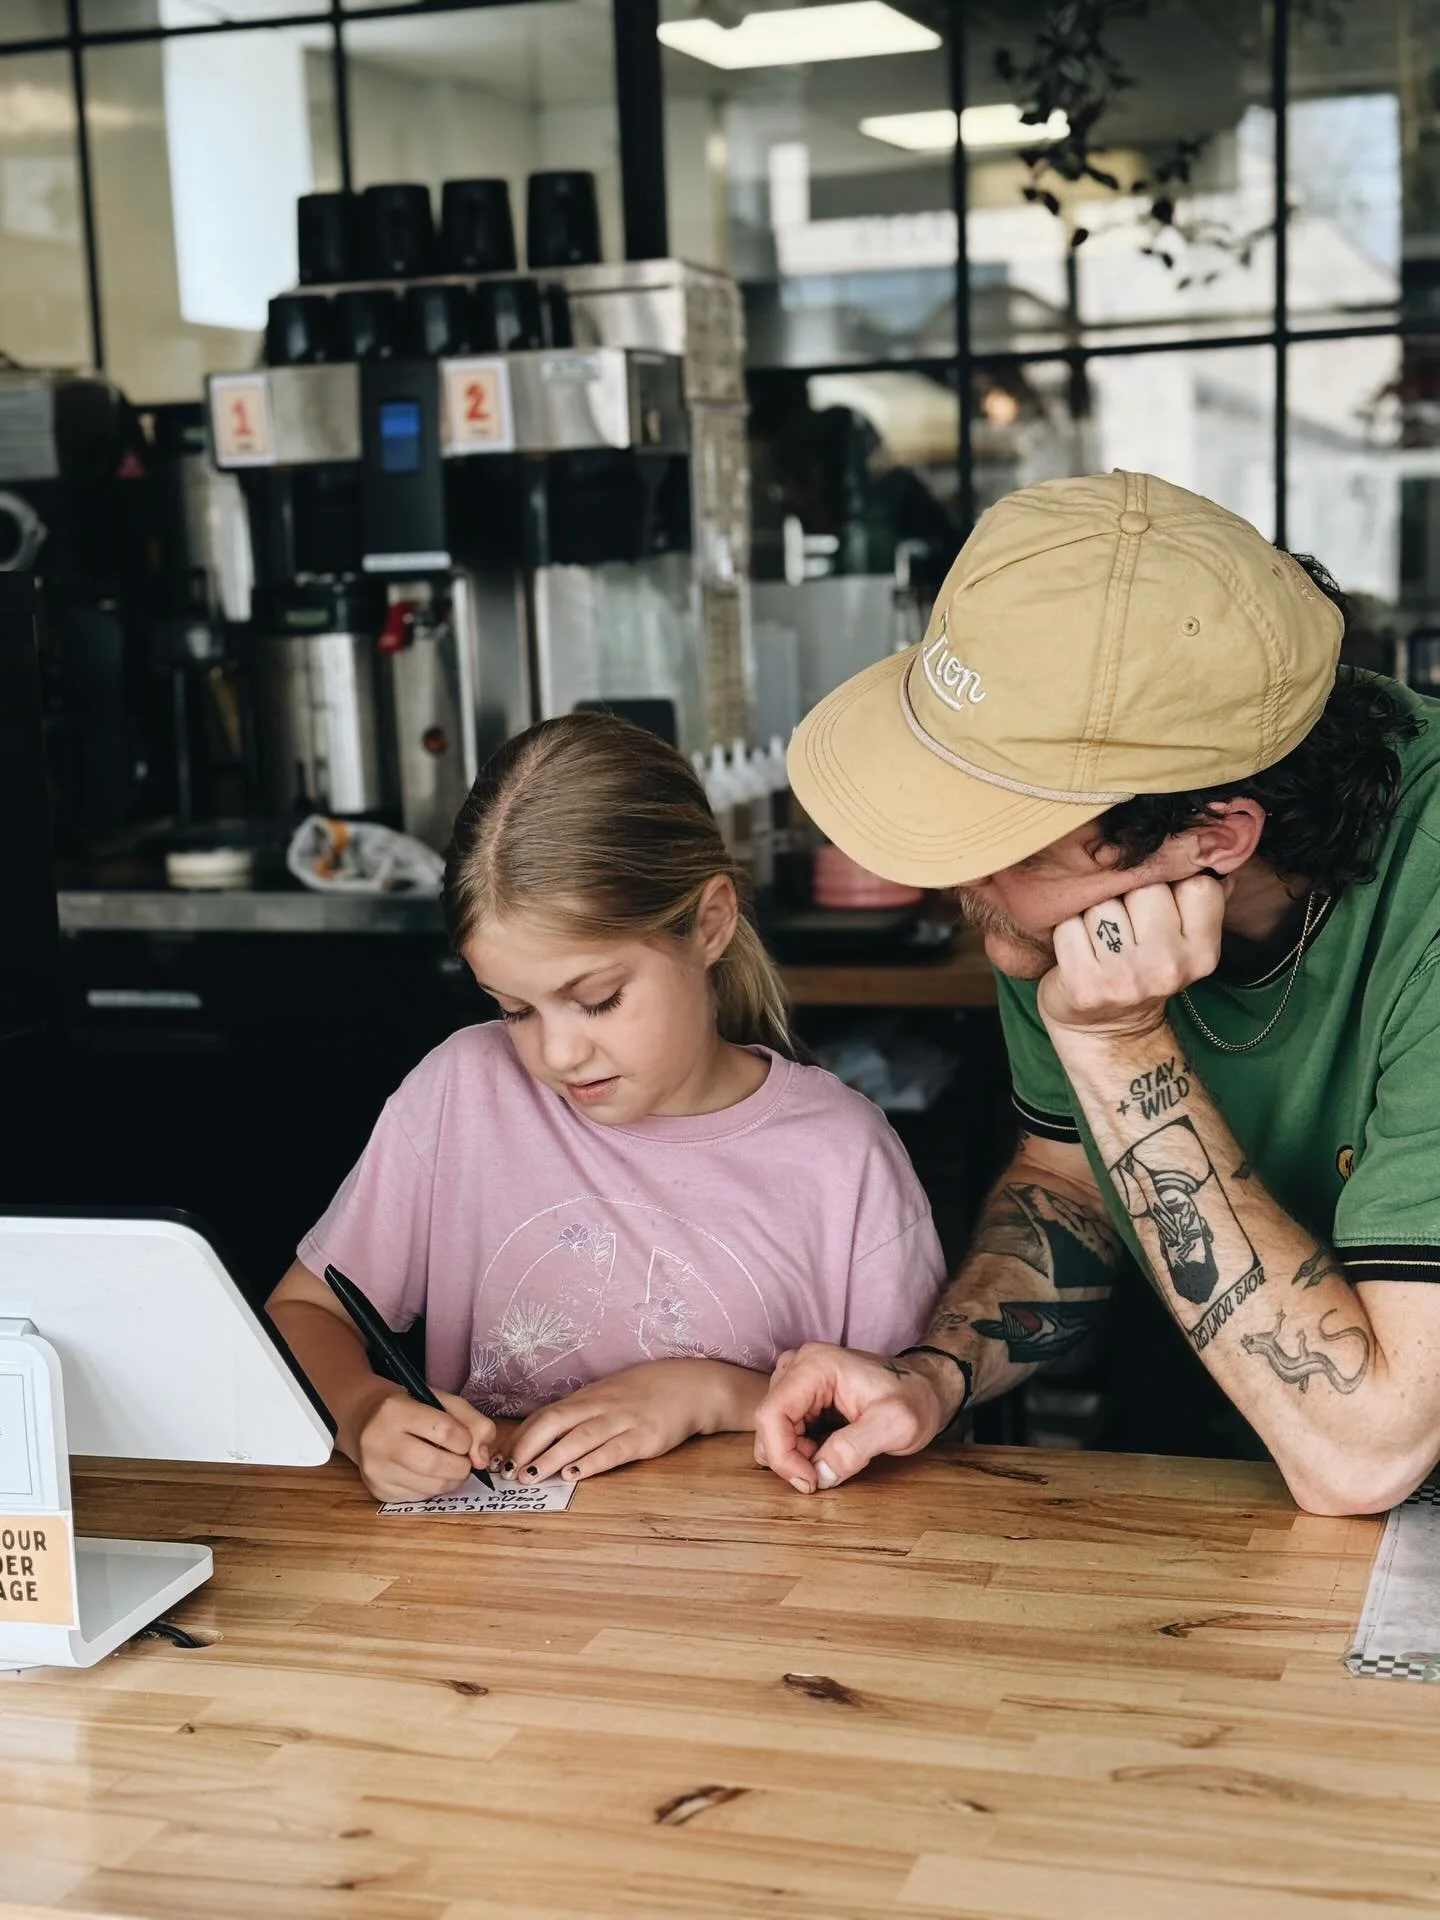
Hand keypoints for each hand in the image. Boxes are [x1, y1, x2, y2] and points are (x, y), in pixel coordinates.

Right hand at [350, 1383, 497, 1502]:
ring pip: (429, 1487)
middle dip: (461, 1466)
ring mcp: (375, 1469)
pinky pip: (419, 1497)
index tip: (465, 1440)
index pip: (445, 1431)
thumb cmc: (411, 1406)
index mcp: (395, 1410)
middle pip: (435, 1465)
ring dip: (451, 1480)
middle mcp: (379, 1441)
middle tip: (464, 1460)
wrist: (364, 1419)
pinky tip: (428, 1473)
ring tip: (450, 1466)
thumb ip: (473, 1422)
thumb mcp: (443, 1401)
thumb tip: (482, 1460)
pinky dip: (433, 1488)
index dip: (465, 1440)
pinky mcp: (378, 1490)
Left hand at [506, 1359, 756, 1482]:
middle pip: (556, 1423)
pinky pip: (614, 1450)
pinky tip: (574, 1475)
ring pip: (580, 1438)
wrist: (692, 1386)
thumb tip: (543, 1437)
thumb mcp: (608, 1396)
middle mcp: (601, 1406)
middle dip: (528, 1446)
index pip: (546, 1415)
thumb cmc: (645, 1393)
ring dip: (552, 1458)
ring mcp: (624, 1420)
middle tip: (508, 1470)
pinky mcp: (645, 1438)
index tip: (501, 1457)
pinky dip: (592, 1463)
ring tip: (531, 1476)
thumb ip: (580, 1414)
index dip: (522, 1437)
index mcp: (589, 1397)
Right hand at [753, 1343, 957, 1493]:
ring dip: (796, 1453)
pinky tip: (829, 1448)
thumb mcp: (897, 1426)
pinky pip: (783, 1426)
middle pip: (768, 1422)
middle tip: (827, 1472)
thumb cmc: (915, 1400)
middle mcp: (799, 1364)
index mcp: (817, 1365)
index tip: (811, 1483)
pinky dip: (800, 1447)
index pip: (771, 1414)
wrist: (925, 1388)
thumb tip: (820, 1473)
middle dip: (791, 1457)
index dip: (782, 1456)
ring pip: (772, 1427)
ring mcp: (797, 1376)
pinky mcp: (801, 1391)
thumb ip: (856, 1448)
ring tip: (833, 1456)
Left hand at [1038, 876, 1224, 1041]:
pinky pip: (1069, 926)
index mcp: (1202, 953)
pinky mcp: (1086, 985)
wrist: (1107, 1030)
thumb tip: (1219, 846)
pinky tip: (1078, 950)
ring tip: (1100, 938)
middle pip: (1144, 887)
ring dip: (1094, 914)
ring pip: (1103, 904)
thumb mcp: (1183, 940)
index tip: (1159, 902)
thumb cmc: (1142, 969)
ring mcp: (1127, 978)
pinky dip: (1067, 933)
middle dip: (1127, 895)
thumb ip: (1201, 898)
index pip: (1197, 885)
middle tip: (1124, 925)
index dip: (1171, 883)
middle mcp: (1169, 967)